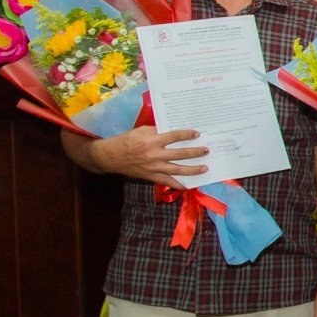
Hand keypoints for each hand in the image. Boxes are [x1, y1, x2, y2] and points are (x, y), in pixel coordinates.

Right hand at [94, 126, 208, 185]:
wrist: (110, 156)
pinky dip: (177, 184)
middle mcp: (154, 154)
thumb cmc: (125, 140)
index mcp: (151, 140)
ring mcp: (153, 167)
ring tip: (204, 168)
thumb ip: (157, 131)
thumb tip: (173, 131)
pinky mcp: (150, 176)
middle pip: (180, 154)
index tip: (197, 134)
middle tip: (206, 150)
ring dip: (192, 169)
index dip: (186, 135)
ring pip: (177, 169)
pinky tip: (188, 185)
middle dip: (195, 152)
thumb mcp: (140, 131)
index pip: (173, 136)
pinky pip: (167, 181)